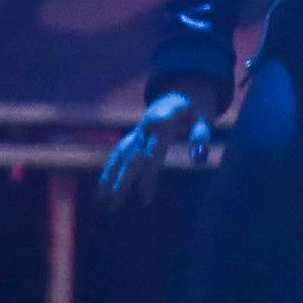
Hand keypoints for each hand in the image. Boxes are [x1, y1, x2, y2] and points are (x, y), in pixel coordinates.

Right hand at [97, 90, 209, 206]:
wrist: (172, 99)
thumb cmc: (189, 114)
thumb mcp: (199, 120)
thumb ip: (200, 136)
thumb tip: (198, 158)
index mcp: (160, 126)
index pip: (152, 155)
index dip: (148, 176)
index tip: (145, 198)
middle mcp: (143, 131)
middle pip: (132, 159)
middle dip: (123, 181)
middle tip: (116, 202)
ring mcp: (135, 135)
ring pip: (119, 157)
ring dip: (110, 177)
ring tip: (103, 198)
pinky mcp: (130, 139)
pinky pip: (117, 155)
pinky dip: (109, 170)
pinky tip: (102, 187)